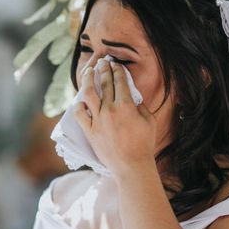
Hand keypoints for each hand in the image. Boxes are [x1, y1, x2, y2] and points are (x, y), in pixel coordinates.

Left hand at [74, 58, 155, 175]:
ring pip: (88, 93)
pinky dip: (78, 105)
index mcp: (126, 106)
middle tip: (102, 62)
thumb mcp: (149, 121)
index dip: (117, 70)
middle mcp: (110, 110)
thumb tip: (132, 97)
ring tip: (88, 71)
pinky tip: (80, 100)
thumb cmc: (144, 144)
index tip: (115, 64)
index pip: (120, 81)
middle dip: (103, 69)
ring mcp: (98, 120)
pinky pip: (79, 114)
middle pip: (104, 83)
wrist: (131, 165)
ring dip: (87, 79)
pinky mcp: (89, 131)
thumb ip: (140, 106)